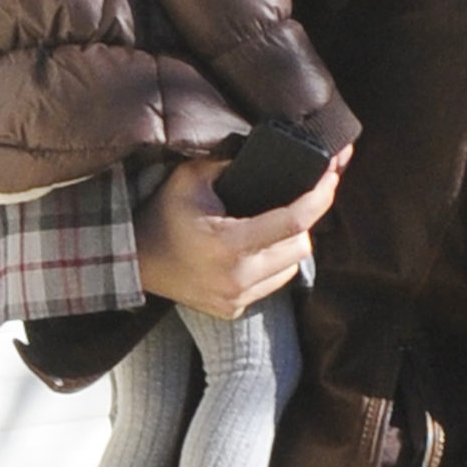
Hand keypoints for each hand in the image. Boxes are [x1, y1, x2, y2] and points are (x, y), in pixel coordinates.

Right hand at [135, 155, 341, 318]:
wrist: (135, 261)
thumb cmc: (163, 214)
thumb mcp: (191, 177)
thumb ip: (230, 164)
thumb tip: (272, 157)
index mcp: (228, 244)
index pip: (293, 221)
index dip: (319, 197)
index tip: (331, 177)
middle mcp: (236, 278)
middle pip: (302, 247)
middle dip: (304, 222)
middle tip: (296, 201)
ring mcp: (235, 299)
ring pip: (292, 268)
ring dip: (290, 246)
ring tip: (274, 227)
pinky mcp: (233, 310)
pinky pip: (272, 285)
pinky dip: (272, 266)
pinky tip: (256, 251)